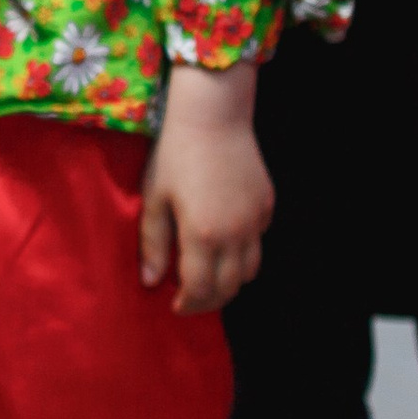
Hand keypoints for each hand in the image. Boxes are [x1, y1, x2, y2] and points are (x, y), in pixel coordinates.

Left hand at [139, 61, 271, 313]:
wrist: (213, 113)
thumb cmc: (175, 152)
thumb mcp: (155, 196)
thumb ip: (153, 242)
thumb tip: (150, 281)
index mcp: (202, 234)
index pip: (199, 289)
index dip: (187, 304)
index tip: (175, 305)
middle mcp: (234, 234)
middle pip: (228, 288)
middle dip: (209, 299)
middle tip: (191, 297)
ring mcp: (255, 220)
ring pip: (250, 270)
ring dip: (230, 280)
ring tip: (210, 275)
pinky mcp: (267, 205)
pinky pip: (258, 242)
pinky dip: (243, 251)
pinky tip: (225, 240)